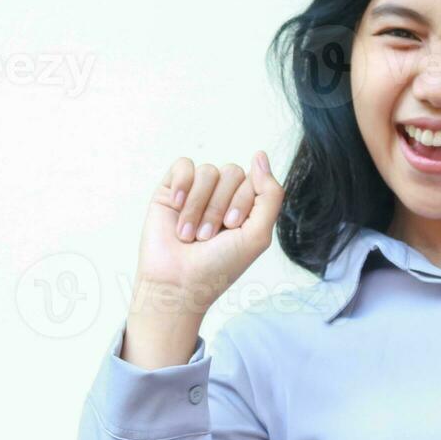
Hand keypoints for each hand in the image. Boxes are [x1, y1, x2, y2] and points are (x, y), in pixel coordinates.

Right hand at [129, 152, 283, 321]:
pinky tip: (176, 206)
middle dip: (219, 206)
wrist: (177, 283)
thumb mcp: (258, 234)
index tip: (231, 227)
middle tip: (208, 236)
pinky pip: (183, 165)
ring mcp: (196, 192)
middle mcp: (222, 196)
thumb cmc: (219, 266)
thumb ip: (270, 195)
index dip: (242, 201)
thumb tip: (260, 155)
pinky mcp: (170, 191)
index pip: (254, 179)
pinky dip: (182, 185)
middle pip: (231, 172)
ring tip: (190, 234)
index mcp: (246, 206)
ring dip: (199, 206)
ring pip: (207, 171)